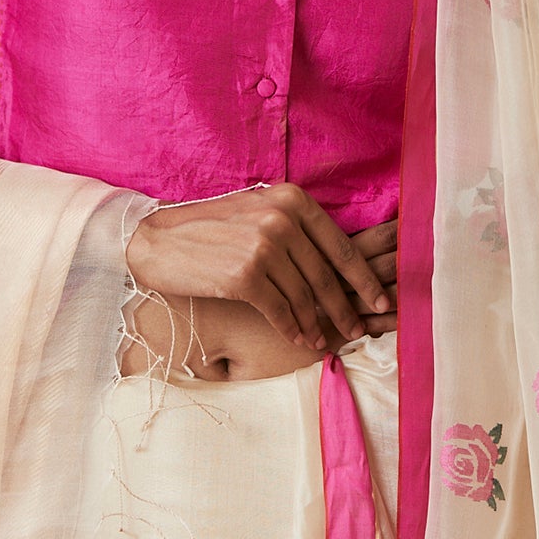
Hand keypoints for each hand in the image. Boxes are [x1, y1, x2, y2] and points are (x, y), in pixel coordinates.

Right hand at [125, 183, 391, 352]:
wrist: (158, 240)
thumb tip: (336, 264)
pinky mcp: (245, 275)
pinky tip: (301, 339)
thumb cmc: (210, 229)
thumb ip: (295, 229)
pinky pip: (281, 310)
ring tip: (325, 339)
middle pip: (326, 275)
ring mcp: (263, 246)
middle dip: (346, 307)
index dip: (364, 278)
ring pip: (305, 296)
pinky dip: (294, 329)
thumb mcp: (257, 213)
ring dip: (318, 323)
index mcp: (291, 199)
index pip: (340, 245)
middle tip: (359, 328)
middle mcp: (281, 219)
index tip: (381, 299)